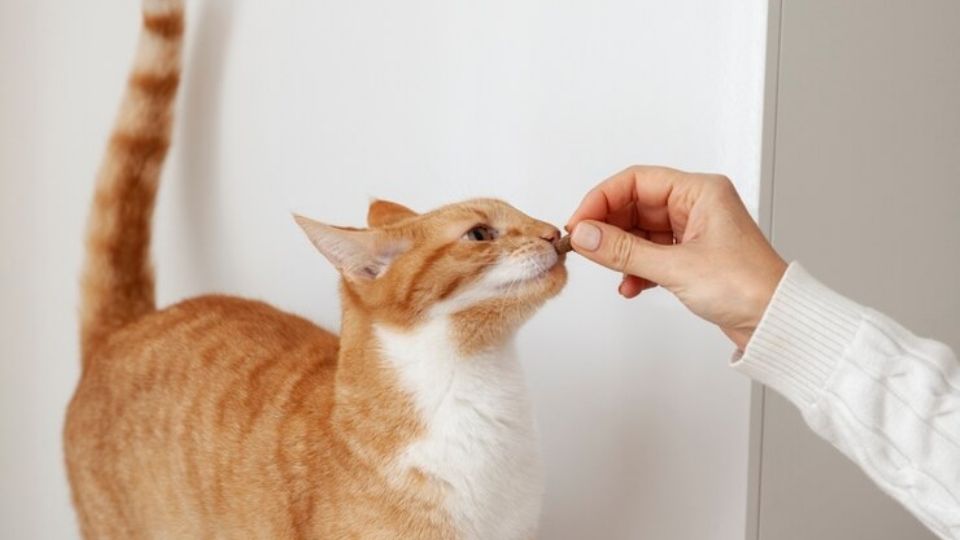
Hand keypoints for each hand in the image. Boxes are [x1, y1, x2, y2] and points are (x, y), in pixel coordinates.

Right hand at [566, 166, 786, 348]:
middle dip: (608, 227)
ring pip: (640, 232)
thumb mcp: (676, 267)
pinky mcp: (691, 258)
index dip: (602, 199)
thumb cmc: (748, 287)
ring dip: (621, 252)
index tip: (579, 223)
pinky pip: (651, 254)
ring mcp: (693, 232)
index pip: (636, 181)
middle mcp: (696, 206)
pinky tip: (630, 286)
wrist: (776, 323)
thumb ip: (624, 251)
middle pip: (635, 205)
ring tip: (609, 270)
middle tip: (584, 247)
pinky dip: (636, 269)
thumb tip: (586, 235)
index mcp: (700, 192)